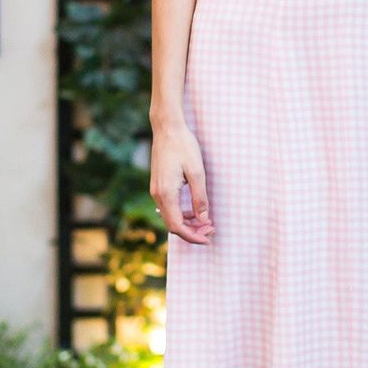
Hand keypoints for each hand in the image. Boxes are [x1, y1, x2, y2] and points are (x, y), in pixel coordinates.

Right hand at [150, 121, 214, 244]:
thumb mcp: (197, 172)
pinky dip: (182, 213)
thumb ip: (200, 198)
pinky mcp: (158, 186)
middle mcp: (157, 195)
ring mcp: (156, 190)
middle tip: (211, 230)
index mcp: (166, 193)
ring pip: (171, 216)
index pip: (178, 226)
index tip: (208, 239)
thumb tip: (203, 219)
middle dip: (192, 231)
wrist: (167, 128)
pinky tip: (195, 210)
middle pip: (173, 224)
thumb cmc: (183, 146)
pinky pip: (169, 207)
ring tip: (206, 222)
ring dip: (188, 222)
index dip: (193, 236)